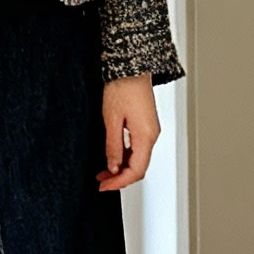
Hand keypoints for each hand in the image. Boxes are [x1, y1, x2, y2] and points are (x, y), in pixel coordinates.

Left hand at [98, 76, 160, 190]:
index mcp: (146, 136)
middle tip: (101, 181)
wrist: (131, 67)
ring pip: (138, 158)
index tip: (104, 186)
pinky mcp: (146, 125)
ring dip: (122, 167)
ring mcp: (150, 130)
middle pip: (139, 167)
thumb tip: (113, 167)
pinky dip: (125, 156)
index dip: (119, 182)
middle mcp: (152, 135)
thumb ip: (113, 146)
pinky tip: (113, 156)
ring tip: (103, 171)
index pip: (136, 170)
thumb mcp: (112, 120)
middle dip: (120, 177)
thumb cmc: (122, 87)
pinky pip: (138, 147)